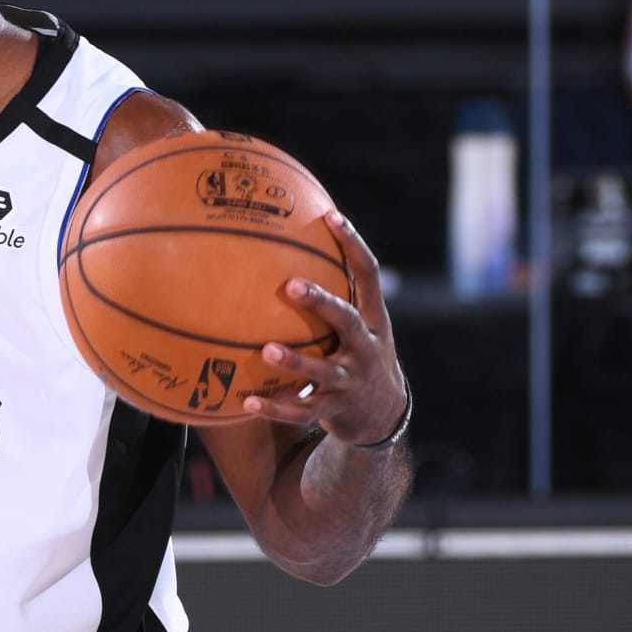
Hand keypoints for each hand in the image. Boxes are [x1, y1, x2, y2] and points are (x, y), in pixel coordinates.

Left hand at [240, 211, 405, 447]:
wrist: (383, 414)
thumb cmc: (359, 355)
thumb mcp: (361, 325)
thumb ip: (337, 295)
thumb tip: (292, 248)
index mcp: (373, 320)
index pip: (368, 274)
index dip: (353, 245)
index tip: (331, 217)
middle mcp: (366, 348)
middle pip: (347, 320)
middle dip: (322, 302)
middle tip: (292, 285)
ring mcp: (351, 381)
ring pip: (322, 371)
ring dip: (295, 361)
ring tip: (266, 351)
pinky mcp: (334, 410)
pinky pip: (303, 410)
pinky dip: (276, 408)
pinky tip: (247, 402)